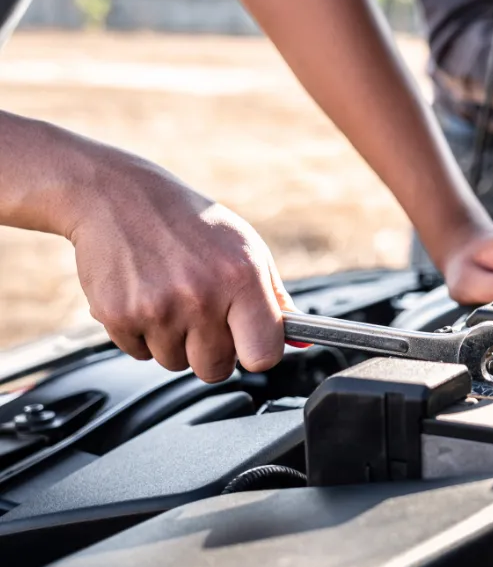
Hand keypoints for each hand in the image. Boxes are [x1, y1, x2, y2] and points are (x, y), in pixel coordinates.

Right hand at [67, 158, 293, 382]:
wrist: (118, 196)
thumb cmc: (191, 224)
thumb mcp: (246, 249)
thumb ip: (275, 300)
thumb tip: (300, 341)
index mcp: (241, 278)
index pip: (263, 356)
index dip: (256, 353)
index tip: (249, 342)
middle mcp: (201, 296)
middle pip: (215, 369)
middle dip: (212, 351)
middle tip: (202, 314)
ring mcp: (158, 308)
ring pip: (176, 363)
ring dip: (174, 341)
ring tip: (170, 297)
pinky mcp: (119, 315)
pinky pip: (140, 354)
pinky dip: (142, 334)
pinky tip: (144, 296)